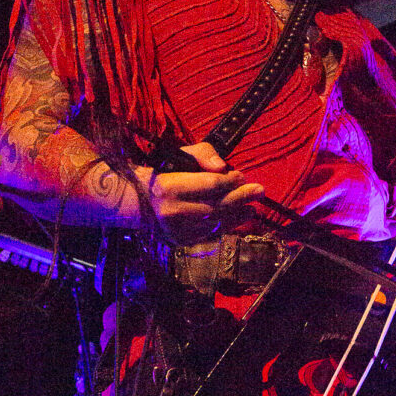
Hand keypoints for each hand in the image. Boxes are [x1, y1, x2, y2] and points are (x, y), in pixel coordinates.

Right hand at [134, 142, 263, 244]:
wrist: (136, 202)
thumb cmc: (162, 174)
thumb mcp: (179, 155)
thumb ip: (202, 154)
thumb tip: (223, 167)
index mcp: (170, 187)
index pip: (210, 184)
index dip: (231, 181)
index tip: (242, 176)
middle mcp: (173, 212)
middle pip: (217, 206)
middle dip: (241, 198)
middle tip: (259, 191)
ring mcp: (176, 230)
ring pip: (216, 223)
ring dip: (238, 216)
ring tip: (252, 209)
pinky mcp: (180, 241)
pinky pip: (209, 234)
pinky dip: (225, 226)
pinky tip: (237, 219)